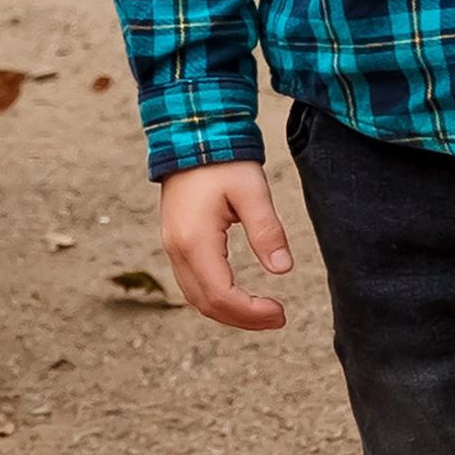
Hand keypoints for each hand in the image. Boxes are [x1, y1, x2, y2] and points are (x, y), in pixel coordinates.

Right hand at [159, 159, 294, 330]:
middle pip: (206, 304)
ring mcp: (172, 247)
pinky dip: (215, 298)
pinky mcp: (175, 243)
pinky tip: (240, 298)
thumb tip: (283, 269)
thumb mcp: (252, 192)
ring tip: (264, 313)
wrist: (191, 135)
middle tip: (279, 318)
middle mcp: (177, 250)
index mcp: (195, 241)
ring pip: (196, 298)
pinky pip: (192, 284)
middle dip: (243, 319)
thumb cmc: (224, 161)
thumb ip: (266, 231)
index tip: (280, 312)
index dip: (251, 312)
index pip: (221, 295)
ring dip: (228, 312)